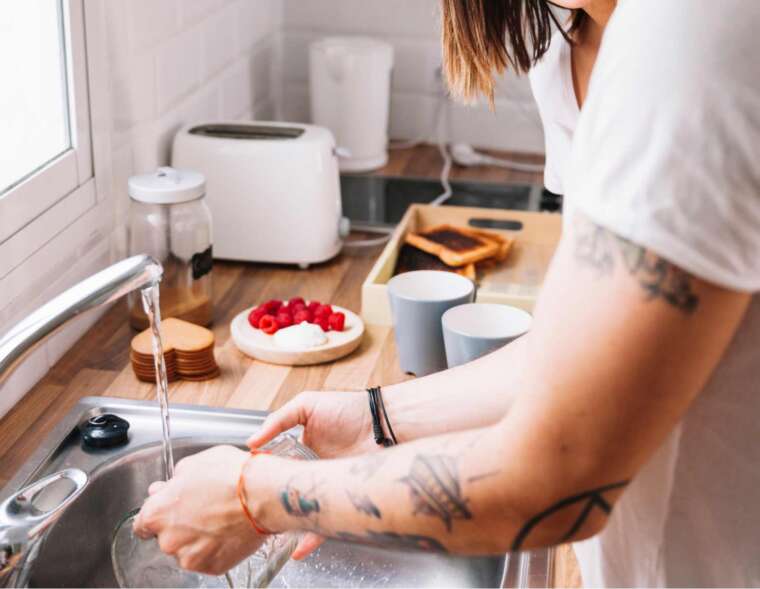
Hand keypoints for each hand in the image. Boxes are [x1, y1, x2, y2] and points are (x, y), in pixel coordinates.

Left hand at [133, 445, 264, 575]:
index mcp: (157, 513)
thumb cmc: (231, 476)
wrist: (265, 495)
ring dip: (198, 538)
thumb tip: (166, 488)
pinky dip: (216, 548)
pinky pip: (208, 559)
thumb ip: (173, 481)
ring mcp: (190, 557)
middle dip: (181, 525)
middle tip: (204, 508)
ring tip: (221, 518)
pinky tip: (229, 530)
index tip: (169, 511)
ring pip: (187, 549)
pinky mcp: (212, 567)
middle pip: (167, 536)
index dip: (157, 514)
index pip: (142, 524)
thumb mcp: (194, 463)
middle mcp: (168, 540)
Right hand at [247, 390, 378, 558]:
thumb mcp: (306, 406)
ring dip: (289, 524)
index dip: (262, 479)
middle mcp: (311, 471)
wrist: (382, 422)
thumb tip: (251, 442)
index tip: (247, 488)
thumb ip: (278, 420)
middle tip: (256, 515)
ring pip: (303, 511)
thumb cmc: (348, 409)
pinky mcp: (341, 500)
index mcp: (300, 451)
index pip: (275, 469)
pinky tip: (299, 550)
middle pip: (286, 493)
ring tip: (273, 535)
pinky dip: (312, 538)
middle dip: (271, 506)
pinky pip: (325, 523)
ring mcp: (326, 487)